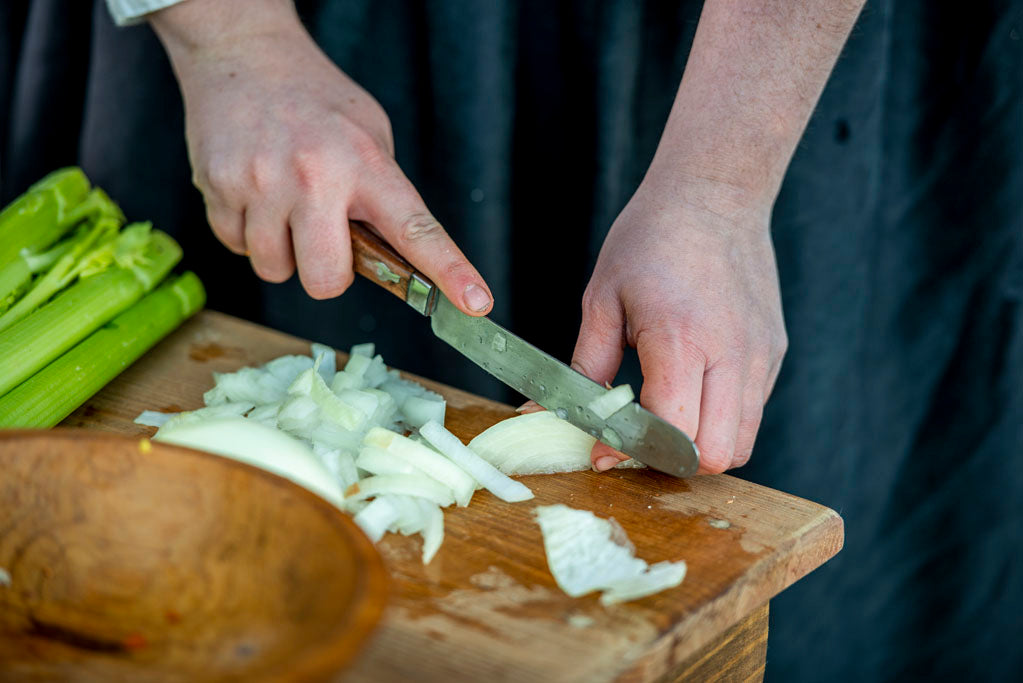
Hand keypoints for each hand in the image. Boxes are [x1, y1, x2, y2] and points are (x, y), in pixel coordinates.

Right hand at [150, 0, 492, 313]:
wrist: (243, 52)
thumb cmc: (315, 101)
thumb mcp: (370, 134)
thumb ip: (382, 194)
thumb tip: (394, 260)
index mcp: (366, 164)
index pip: (416, 230)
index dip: (449, 272)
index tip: (476, 303)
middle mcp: (315, 176)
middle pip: (326, 280)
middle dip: (327, 273)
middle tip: (323, 236)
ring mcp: (261, 183)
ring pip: (275, 269)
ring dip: (282, 250)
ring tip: (284, 202)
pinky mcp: (217, 187)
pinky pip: (234, 246)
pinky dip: (247, 231)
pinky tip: (254, 192)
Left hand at [571, 175, 786, 473]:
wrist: (715, 194)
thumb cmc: (651, 240)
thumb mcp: (602, 300)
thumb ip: (582, 369)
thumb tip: (544, 415)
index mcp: (681, 339)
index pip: (672, 431)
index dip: (635, 453)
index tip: (604, 451)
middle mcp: (731, 354)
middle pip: (716, 455)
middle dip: (674, 462)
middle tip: (639, 441)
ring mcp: (760, 356)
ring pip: (742, 442)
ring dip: (702, 446)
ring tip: (666, 420)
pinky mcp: (773, 353)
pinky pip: (752, 411)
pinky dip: (721, 419)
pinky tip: (692, 389)